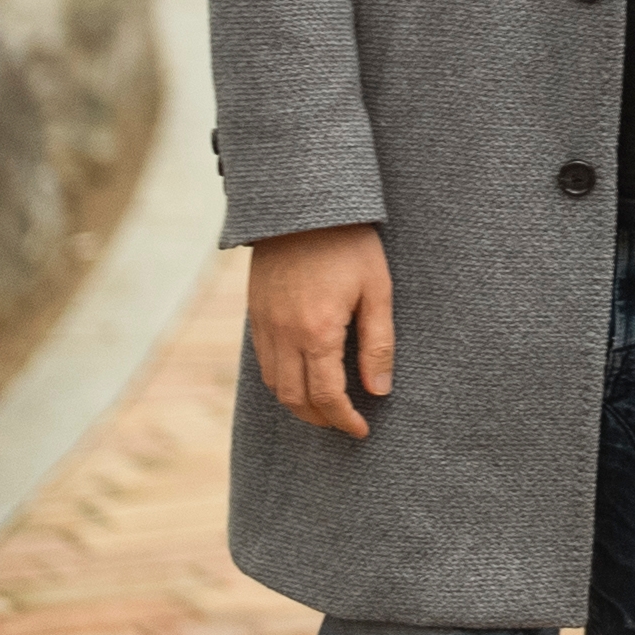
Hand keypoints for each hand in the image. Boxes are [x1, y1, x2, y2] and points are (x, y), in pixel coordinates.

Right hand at [248, 222, 393, 438]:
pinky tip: (303, 376)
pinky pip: (263, 362)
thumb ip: (378, 343)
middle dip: (320, 419)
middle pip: (294, 399)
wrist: (301, 204)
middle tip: (345, 422)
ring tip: (326, 405)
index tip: (362, 430)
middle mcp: (284, 334)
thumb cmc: (349, 244)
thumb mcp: (377, 290)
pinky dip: (281, 381)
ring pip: (274, 385)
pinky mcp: (254, 314)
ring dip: (298, 403)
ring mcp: (264, 325)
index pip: (327, 396)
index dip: (345, 420)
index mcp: (318, 331)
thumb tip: (379, 390)